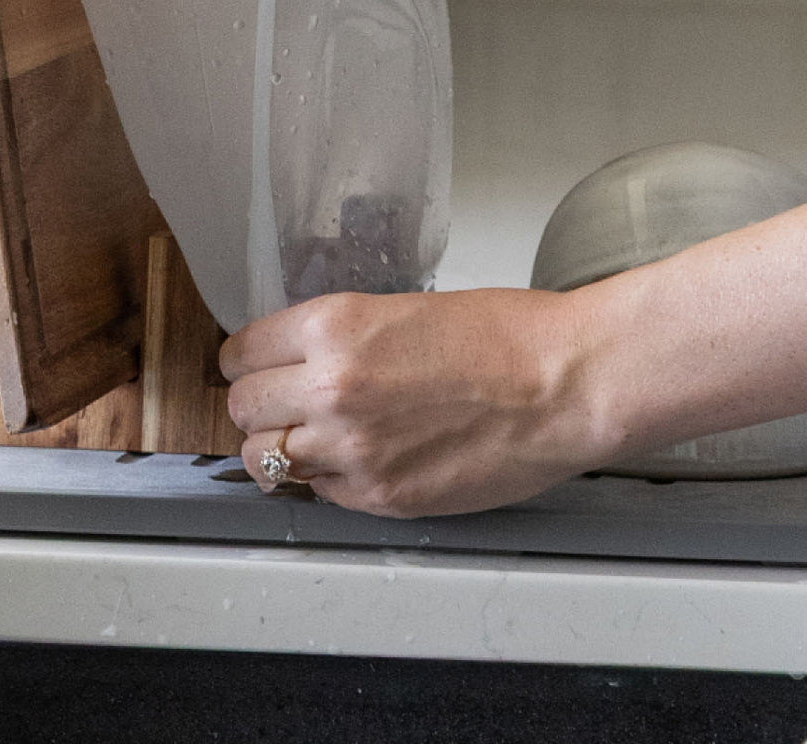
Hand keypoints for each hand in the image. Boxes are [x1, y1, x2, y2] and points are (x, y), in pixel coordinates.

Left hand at [219, 287, 608, 517]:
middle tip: (283, 401)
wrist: (564, 383)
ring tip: (308, 437)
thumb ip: (340, 339)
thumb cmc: (504, 336)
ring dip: (278, 447)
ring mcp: (351, 449)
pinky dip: (324, 479)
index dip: (247, 360)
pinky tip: (355, 459)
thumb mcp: (401, 310)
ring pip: (263, 458)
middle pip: (242, 407)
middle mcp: (330, 388)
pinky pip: (316, 492)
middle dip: (257, 404)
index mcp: (334, 327)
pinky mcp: (379, 496)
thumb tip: (299, 361)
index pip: (242, 352)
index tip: (255, 366)